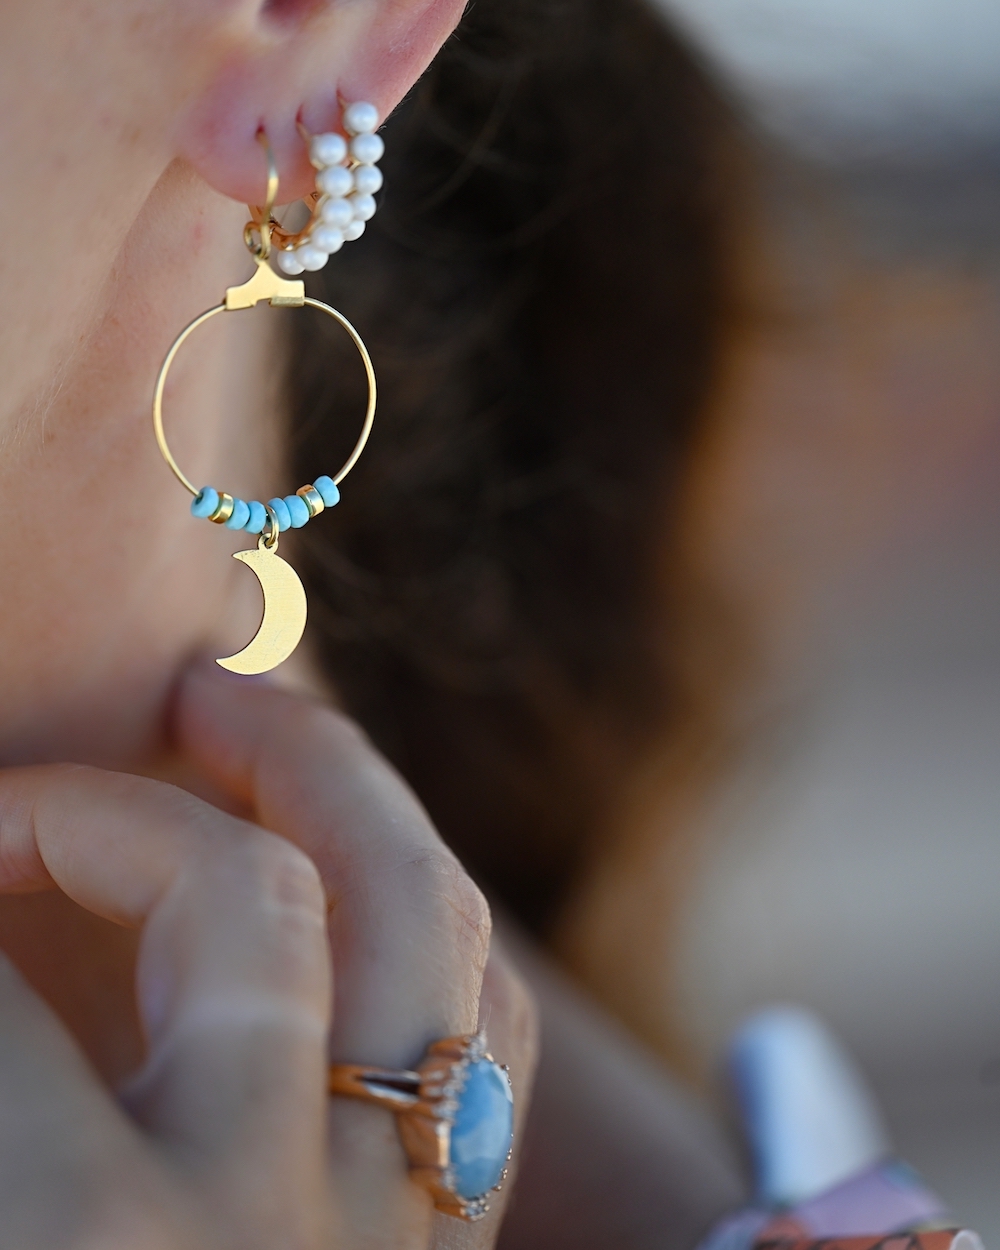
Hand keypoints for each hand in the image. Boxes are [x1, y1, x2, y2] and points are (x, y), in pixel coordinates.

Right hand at [0, 664, 535, 1249]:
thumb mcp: (4, 1233)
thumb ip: (2, 1076)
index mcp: (94, 1244)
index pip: (7, 1006)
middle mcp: (275, 1221)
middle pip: (258, 898)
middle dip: (142, 801)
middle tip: (52, 758)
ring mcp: (396, 1233)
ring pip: (429, 918)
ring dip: (341, 791)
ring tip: (252, 727)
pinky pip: (494, 1019)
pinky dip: (430, 918)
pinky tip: (363, 876)